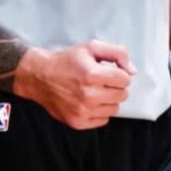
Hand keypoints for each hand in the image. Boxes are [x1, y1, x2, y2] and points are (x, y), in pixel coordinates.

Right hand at [14, 41, 134, 128]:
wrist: (38, 77)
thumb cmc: (66, 61)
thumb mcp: (91, 47)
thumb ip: (117, 53)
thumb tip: (132, 71)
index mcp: (91, 74)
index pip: (125, 80)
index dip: (119, 74)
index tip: (108, 72)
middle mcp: (87, 95)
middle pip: (122, 95)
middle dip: (115, 87)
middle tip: (101, 82)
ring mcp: (82, 111)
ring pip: (114, 109)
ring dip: (108, 100)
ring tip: (94, 91)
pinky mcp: (78, 122)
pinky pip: (103, 120)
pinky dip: (99, 111)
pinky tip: (88, 102)